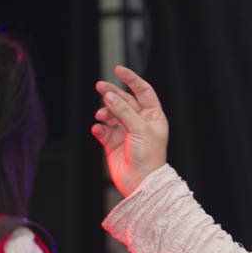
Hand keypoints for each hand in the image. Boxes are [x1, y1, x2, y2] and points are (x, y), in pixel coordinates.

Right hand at [92, 65, 168, 197]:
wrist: (140, 182)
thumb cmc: (148, 156)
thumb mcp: (139, 129)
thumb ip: (123, 111)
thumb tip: (108, 95)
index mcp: (153, 116)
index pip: (143, 92)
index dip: (132, 80)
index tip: (118, 70)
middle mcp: (140, 122)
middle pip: (124, 100)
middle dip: (112, 93)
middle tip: (99, 86)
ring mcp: (126, 132)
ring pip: (111, 114)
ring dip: (105, 112)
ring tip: (101, 116)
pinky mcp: (112, 143)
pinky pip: (103, 130)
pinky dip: (99, 128)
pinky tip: (98, 129)